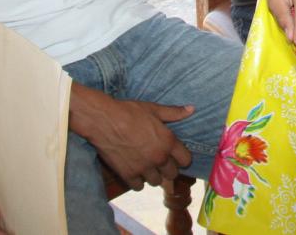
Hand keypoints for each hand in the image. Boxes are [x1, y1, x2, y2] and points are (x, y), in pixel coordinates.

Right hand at [77, 92, 193, 190]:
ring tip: (147, 166)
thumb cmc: (129, 112)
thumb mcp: (154, 109)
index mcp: (168, 142)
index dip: (182, 158)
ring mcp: (143, 168)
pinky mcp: (128, 175)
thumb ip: (174, 113)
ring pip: (156, 182)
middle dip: (168, 168)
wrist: (104, 120)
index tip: (175, 155)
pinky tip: (135, 172)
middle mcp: (158, 158)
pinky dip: (138, 182)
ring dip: (153, 175)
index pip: (186, 160)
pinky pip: (139, 187)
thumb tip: (192, 109)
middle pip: (172, 174)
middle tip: (160, 161)